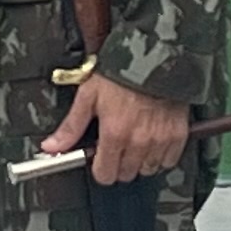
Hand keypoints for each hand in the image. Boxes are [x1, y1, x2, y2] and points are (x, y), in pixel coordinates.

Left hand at [48, 70, 192, 186]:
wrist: (155, 56)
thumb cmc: (121, 72)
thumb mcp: (89, 95)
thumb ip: (71, 126)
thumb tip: (52, 146)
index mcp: (114, 133)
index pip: (105, 175)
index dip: (100, 168)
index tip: (100, 158)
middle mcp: (138, 141)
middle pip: (126, 175)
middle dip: (118, 163)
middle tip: (117, 144)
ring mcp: (160, 140)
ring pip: (147, 169)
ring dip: (140, 160)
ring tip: (135, 140)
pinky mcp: (178, 135)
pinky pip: (169, 160)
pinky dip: (161, 154)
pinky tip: (153, 139)